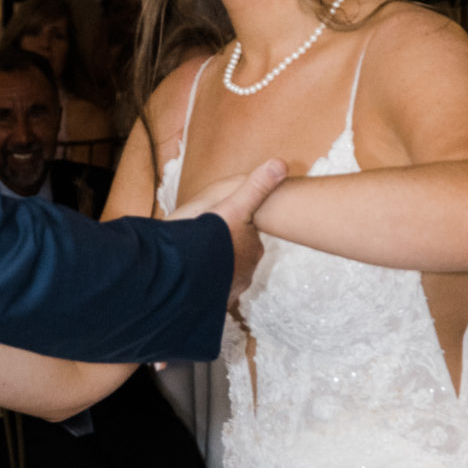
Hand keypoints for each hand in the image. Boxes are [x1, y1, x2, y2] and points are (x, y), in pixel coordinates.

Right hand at [173, 159, 288, 303]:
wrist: (186, 276)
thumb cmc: (209, 240)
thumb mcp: (233, 205)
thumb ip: (256, 187)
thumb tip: (282, 163)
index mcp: (252, 247)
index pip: (246, 234)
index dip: (230, 226)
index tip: (216, 222)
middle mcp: (246, 270)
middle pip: (234, 255)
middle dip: (222, 250)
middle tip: (202, 241)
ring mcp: (230, 289)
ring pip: (222, 274)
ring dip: (211, 268)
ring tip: (194, 260)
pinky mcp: (212, 303)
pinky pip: (209, 292)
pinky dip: (202, 286)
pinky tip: (190, 280)